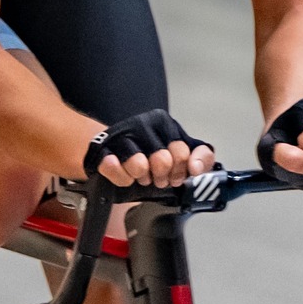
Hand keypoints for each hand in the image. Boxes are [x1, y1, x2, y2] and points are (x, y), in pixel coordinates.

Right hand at [85, 109, 217, 189]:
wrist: (114, 155)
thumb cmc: (148, 159)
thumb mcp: (180, 158)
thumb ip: (200, 159)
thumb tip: (197, 167)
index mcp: (165, 124)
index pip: (183, 153)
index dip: (180, 171)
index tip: (176, 177)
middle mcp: (144, 124)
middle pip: (163, 162)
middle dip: (161, 177)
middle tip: (156, 177)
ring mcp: (122, 135)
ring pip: (139, 166)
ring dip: (141, 178)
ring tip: (140, 175)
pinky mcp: (102, 148)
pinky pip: (114, 170)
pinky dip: (121, 178)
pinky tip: (123, 173)